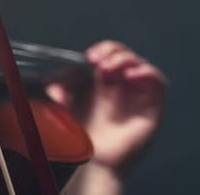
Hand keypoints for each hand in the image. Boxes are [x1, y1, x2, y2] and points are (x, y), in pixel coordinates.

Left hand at [48, 40, 165, 175]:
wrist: (95, 162)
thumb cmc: (83, 137)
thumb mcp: (64, 109)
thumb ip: (58, 93)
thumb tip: (53, 80)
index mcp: (103, 82)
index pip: (108, 54)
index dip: (102, 49)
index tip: (89, 56)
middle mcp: (122, 85)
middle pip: (124, 54)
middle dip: (112, 51)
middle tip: (97, 60)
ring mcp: (138, 94)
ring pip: (140, 64)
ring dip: (125, 59)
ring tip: (108, 68)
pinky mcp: (153, 106)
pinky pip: (158, 81)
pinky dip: (146, 72)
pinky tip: (130, 76)